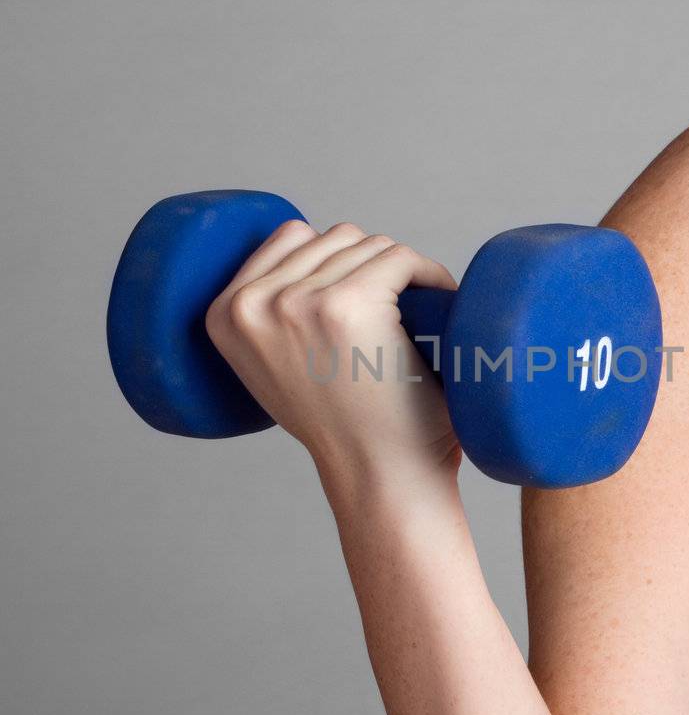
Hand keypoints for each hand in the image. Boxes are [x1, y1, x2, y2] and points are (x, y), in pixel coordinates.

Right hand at [204, 219, 461, 486]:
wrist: (379, 478)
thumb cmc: (345, 426)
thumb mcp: (276, 366)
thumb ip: (272, 313)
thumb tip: (310, 245)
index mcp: (223, 315)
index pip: (290, 236)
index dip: (337, 261)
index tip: (363, 299)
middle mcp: (252, 303)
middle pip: (332, 237)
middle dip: (371, 269)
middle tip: (397, 317)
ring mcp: (299, 301)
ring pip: (368, 245)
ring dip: (400, 273)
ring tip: (417, 317)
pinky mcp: (349, 303)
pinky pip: (399, 257)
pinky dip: (428, 276)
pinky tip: (439, 305)